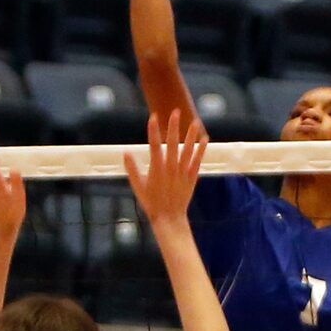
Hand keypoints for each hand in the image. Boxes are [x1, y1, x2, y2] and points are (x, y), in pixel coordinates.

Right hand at [125, 110, 206, 227]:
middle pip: (172, 144)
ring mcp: (182, 172)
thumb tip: (126, 153)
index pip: (153, 145)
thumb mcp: (138, 187)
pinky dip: (201, 150)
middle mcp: (170, 169)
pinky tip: (205, 139)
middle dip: (173, 127)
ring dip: (191, 136)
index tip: (153, 117)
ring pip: (187, 150)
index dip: (153, 130)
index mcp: (156, 169)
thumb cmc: (151, 203)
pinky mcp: (191, 177)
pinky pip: (197, 161)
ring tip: (195, 122)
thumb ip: (131, 169)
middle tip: (176, 112)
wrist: (169, 218)